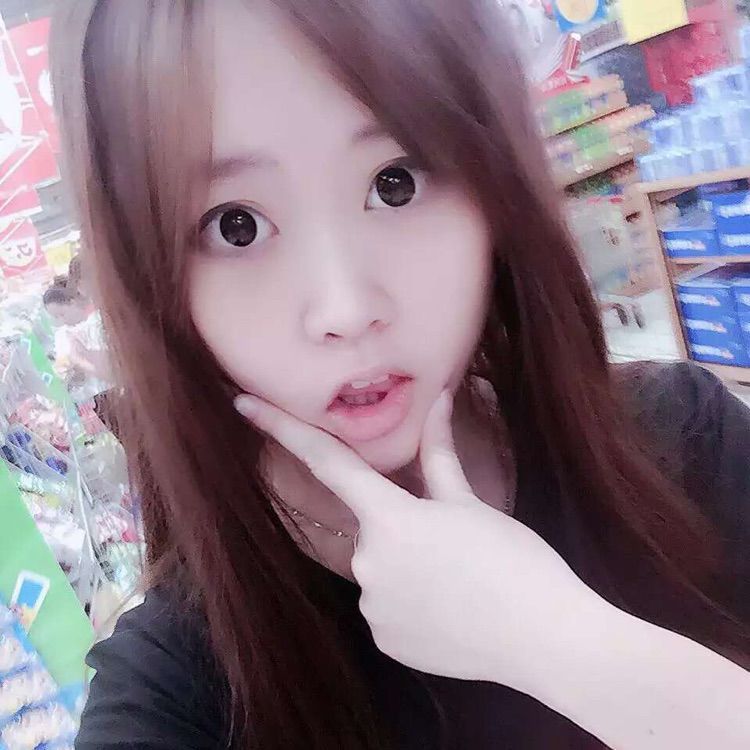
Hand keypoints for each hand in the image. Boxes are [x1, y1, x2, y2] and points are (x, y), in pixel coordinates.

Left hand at [236, 391, 609, 692]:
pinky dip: (414, 602)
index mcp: (390, 517)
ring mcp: (373, 607)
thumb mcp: (473, 503)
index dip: (281, 429)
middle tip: (456, 544)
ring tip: (462, 582)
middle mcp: (368, 561)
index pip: (326, 461)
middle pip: (374, 527)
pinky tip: (453, 611)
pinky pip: (390, 608)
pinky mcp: (385, 642)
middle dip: (404, 527)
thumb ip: (441, 454)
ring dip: (412, 567)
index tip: (240, 404)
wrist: (545, 638)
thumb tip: (440, 399)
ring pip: (383, 570)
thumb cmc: (514, 560)